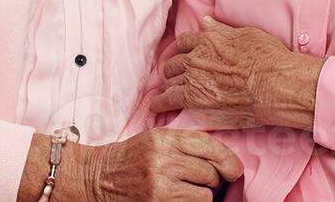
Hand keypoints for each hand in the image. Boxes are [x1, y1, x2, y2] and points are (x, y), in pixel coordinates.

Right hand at [79, 128, 243, 201]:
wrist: (100, 177)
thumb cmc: (131, 158)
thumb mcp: (155, 140)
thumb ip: (184, 145)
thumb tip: (221, 160)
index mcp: (164, 138)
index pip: (206, 145)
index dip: (227, 158)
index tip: (235, 168)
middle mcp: (162, 159)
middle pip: (209, 172)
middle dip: (213, 179)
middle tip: (206, 180)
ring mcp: (159, 184)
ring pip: (204, 194)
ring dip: (203, 195)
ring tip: (190, 191)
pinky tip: (182, 198)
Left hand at [147, 17, 324, 129]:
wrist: (272, 83)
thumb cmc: (266, 57)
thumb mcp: (245, 35)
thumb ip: (222, 30)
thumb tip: (206, 21)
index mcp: (208, 39)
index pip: (185, 42)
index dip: (183, 50)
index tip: (182, 56)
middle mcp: (196, 56)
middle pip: (175, 61)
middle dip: (174, 68)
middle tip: (175, 76)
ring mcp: (193, 77)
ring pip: (170, 79)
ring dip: (168, 84)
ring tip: (165, 92)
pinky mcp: (194, 99)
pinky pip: (168, 99)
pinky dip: (160, 102)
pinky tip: (156, 105)